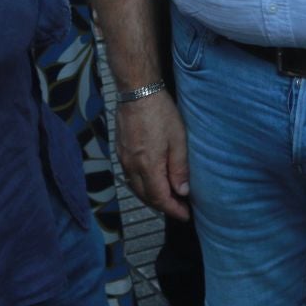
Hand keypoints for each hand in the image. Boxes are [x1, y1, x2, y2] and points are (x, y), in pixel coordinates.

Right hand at [115, 90, 191, 220]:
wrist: (137, 91)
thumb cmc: (160, 112)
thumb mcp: (178, 140)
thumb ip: (179, 168)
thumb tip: (181, 191)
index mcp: (148, 166)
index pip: (160, 198)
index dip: (173, 210)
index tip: (185, 215)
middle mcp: (132, 166)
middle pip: (146, 197)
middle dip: (163, 206)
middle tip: (179, 207)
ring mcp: (123, 159)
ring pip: (136, 188)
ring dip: (151, 197)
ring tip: (167, 197)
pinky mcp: (120, 150)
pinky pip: (130, 176)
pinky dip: (142, 185)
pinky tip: (151, 180)